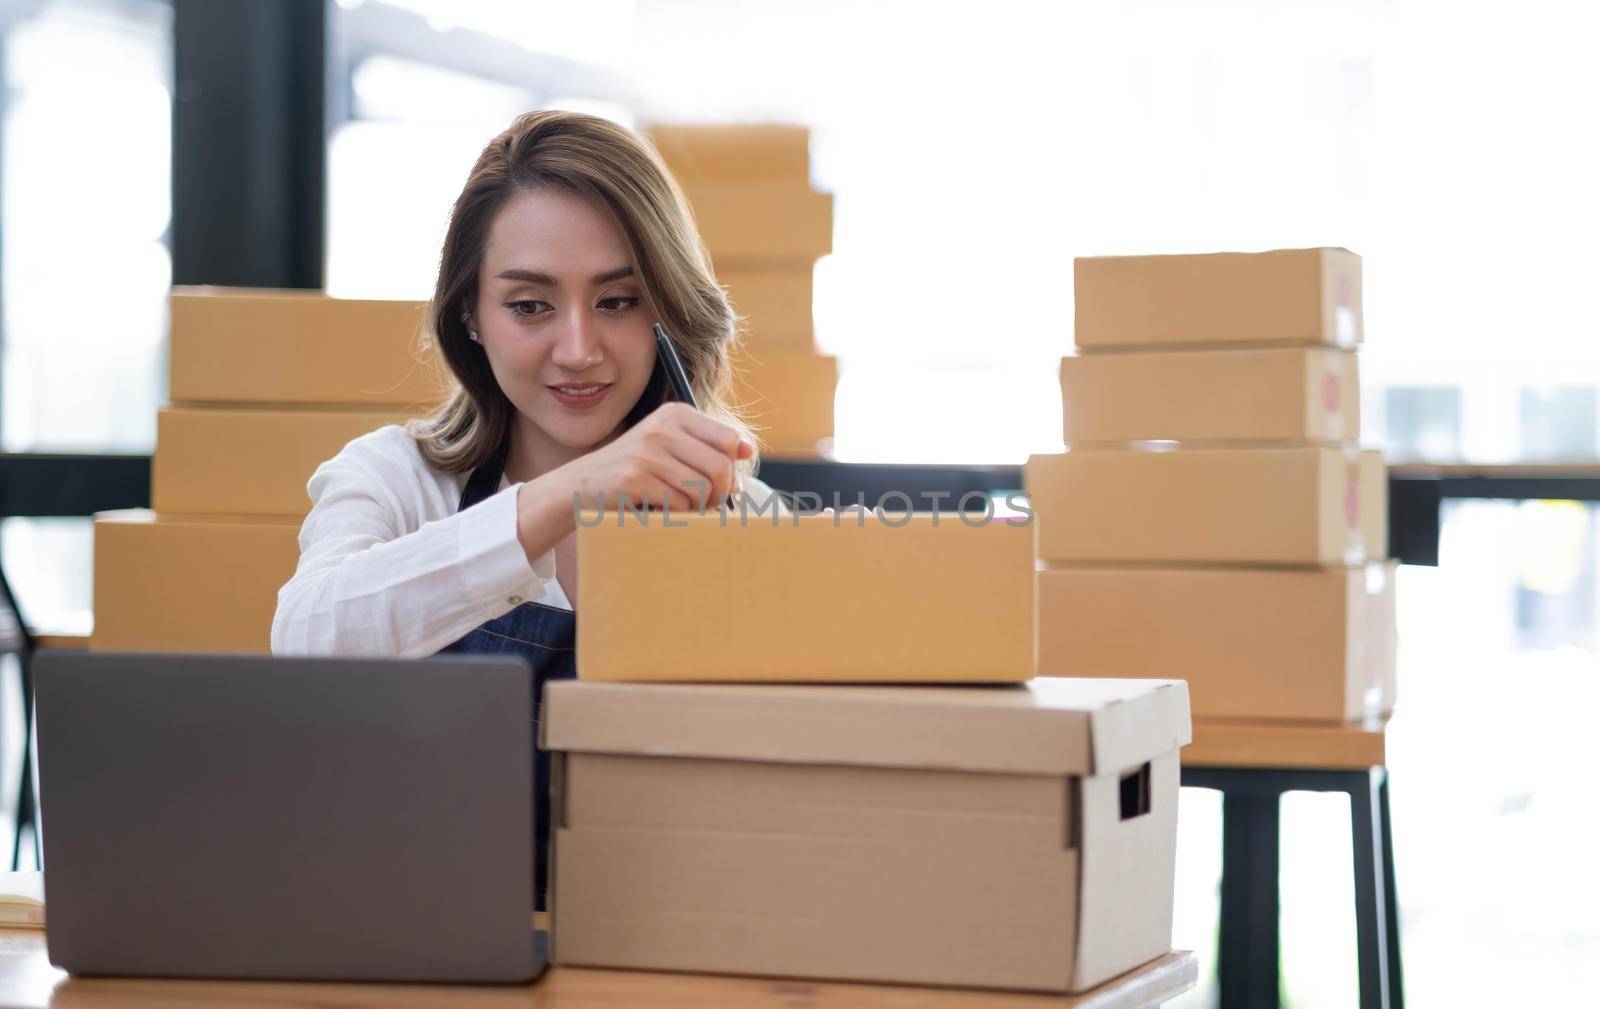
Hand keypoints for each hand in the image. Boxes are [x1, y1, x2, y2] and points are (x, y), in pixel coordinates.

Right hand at [559, 402, 752, 513]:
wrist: (582, 485)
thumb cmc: (635, 470)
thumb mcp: (670, 446)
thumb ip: (708, 445)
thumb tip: (748, 450)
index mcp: (675, 413)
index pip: (729, 440)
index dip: (732, 468)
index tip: (723, 484)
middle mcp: (662, 427)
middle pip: (721, 468)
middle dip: (720, 494)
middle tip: (707, 504)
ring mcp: (647, 452)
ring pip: (702, 490)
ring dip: (697, 507)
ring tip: (681, 506)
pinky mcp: (635, 478)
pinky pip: (679, 504)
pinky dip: (676, 514)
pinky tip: (659, 508)